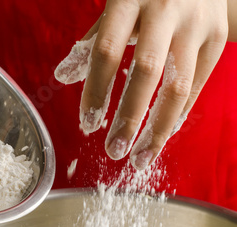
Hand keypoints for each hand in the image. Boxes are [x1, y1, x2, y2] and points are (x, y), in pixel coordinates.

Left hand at [55, 0, 227, 169]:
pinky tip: (160, 137)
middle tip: (113, 152)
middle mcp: (166, 8)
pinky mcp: (216, 39)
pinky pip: (196, 88)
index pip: (107, 50)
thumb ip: (93, 41)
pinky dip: (177, 117)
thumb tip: (63, 76)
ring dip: (157, 130)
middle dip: (128, 118)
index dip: (96, 90)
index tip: (88, 124)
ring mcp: (196, 24)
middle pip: (146, 72)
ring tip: (139, 159)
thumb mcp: (119, 4)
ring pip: (178, 87)